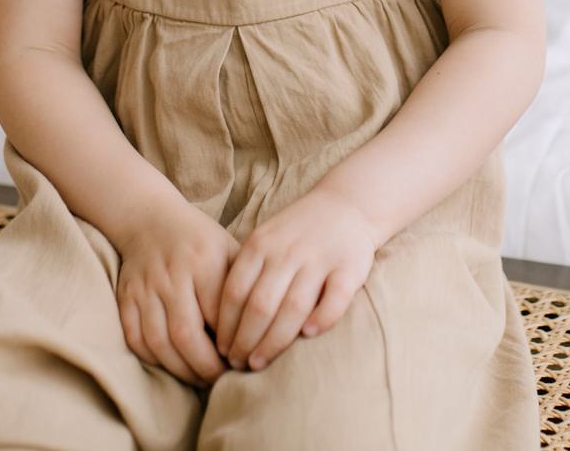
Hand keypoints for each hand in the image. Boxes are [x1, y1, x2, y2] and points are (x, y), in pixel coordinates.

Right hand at [116, 200, 240, 387]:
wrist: (151, 219)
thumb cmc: (200, 240)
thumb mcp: (228, 250)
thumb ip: (244, 285)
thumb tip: (264, 328)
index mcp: (203, 261)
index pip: (219, 316)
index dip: (231, 345)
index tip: (243, 360)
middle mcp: (172, 275)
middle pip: (186, 335)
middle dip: (206, 367)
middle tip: (221, 379)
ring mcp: (146, 287)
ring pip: (159, 342)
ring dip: (182, 370)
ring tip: (200, 379)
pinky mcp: (126, 296)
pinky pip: (136, 339)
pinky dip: (154, 359)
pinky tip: (172, 363)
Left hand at [215, 188, 377, 371]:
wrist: (346, 205)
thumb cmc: (296, 233)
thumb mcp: (264, 240)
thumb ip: (247, 272)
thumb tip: (220, 321)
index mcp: (260, 244)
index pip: (235, 291)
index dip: (225, 325)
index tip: (220, 349)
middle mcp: (287, 252)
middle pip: (260, 305)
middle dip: (245, 341)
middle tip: (236, 364)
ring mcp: (318, 259)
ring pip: (293, 308)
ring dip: (274, 342)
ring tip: (258, 363)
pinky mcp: (349, 267)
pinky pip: (335, 299)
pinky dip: (322, 319)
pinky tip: (308, 336)